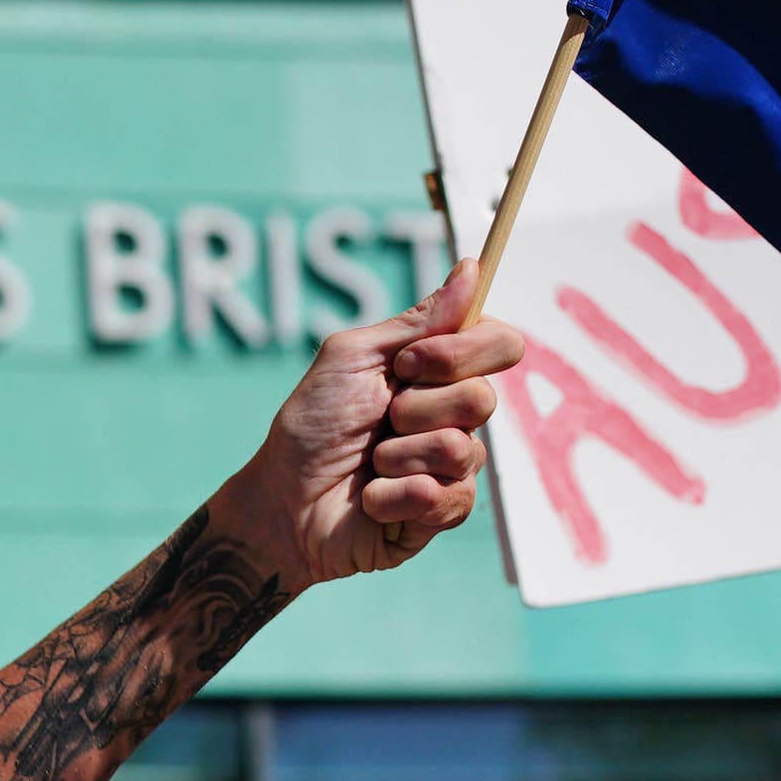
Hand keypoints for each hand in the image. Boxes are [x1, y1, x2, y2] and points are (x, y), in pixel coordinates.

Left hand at [225, 261, 519, 588]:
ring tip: (369, 464)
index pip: (500, 343)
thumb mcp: (353, 358)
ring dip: (397, 455)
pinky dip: (392, 495)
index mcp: (441, 371)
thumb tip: (473, 268)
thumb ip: (417, 321)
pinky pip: (445, 496)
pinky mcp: (444, 512)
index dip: (461, 351)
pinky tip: (371, 499)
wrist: (280, 503)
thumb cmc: (311, 428)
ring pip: (461, 449)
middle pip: (483, 398)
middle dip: (416, 408)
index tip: (408, 362)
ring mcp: (454, 466)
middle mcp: (455, 415)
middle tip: (378, 421)